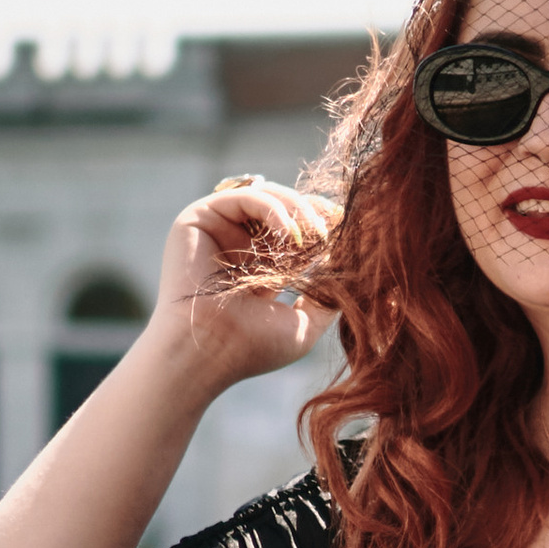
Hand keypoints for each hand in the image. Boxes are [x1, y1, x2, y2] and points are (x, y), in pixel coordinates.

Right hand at [152, 176, 338, 391]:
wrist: (207, 351)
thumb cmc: (250, 348)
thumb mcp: (303, 325)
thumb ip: (327, 300)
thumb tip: (349, 271)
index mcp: (258, 268)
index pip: (295, 232)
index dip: (321, 225)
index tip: (347, 229)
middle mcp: (237, 245)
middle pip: (284, 209)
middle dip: (314, 214)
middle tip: (334, 228)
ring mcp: (218, 229)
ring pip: (268, 197)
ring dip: (298, 210)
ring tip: (314, 235)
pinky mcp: (199, 217)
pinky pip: (246, 196)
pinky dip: (274, 208)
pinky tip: (289, 233)